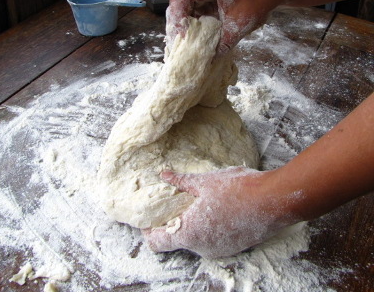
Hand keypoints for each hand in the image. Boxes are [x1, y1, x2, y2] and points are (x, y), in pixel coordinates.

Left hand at [143, 167, 297, 258]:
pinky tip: (214, 209)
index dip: (149, 231)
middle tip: (174, 202)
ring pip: (195, 240)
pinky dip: (207, 228)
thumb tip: (163, 174)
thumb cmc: (238, 190)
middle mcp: (202, 247)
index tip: (149, 217)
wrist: (275, 201)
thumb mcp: (205, 182)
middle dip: (172, 223)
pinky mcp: (233, 246)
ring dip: (191, 225)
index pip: (157, 243)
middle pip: (176, 241)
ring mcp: (219, 250)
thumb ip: (181, 181)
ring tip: (195, 203)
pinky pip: (211, 240)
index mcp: (190, 233)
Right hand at [166, 0, 275, 53]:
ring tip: (182, 45)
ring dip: (181, 26)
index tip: (182, 35)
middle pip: (177, 2)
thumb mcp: (240, 24)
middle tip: (177, 44)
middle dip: (176, 24)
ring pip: (181, 7)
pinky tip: (191, 39)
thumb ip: (224, 43)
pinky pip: (189, 10)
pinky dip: (189, 25)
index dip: (177, 17)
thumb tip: (209, 59)